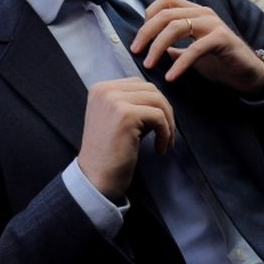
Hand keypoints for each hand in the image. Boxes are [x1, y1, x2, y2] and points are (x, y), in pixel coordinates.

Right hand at [77, 78, 174, 198]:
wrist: (96, 178)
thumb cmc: (109, 153)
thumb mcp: (116, 119)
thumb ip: (131, 103)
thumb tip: (160, 99)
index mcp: (100, 89)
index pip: (138, 84)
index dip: (154, 103)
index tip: (158, 125)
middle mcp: (105, 91)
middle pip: (150, 89)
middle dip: (164, 111)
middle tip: (166, 133)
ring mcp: (114, 101)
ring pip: (157, 101)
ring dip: (168, 122)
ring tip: (165, 141)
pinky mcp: (126, 115)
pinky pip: (159, 116)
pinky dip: (165, 133)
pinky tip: (160, 148)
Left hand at [131, 0, 263, 93]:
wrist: (249, 74)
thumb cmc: (219, 62)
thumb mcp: (190, 51)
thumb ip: (174, 46)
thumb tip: (150, 48)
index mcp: (194, 12)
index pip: (165, 1)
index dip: (148, 16)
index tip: (139, 38)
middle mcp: (203, 13)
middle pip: (166, 14)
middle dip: (146, 33)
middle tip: (135, 52)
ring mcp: (213, 24)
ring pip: (176, 26)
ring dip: (157, 46)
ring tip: (149, 65)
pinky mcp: (222, 39)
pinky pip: (195, 48)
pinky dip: (179, 63)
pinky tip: (171, 77)